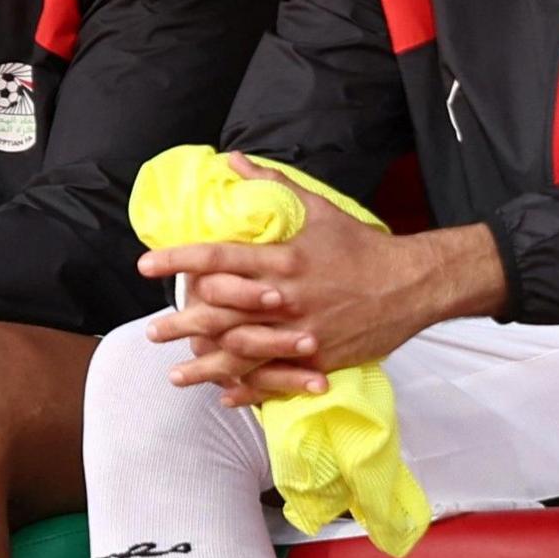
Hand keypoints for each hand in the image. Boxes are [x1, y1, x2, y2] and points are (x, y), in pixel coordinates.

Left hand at [136, 155, 504, 404]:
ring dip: (205, 365)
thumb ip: (271, 185)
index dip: (177, 260)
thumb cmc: (361, 245)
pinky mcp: (319, 358)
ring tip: (176, 373)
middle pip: (221, 311)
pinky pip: (277, 378)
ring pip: (242, 352)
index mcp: (282, 258)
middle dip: (182, 321)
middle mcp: (285, 297)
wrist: (412, 284)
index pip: (217, 257)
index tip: (146, 265)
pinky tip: (225, 396)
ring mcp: (301, 332)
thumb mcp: (317, 208)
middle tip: (153, 329)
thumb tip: (233, 161)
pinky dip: (249, 389)